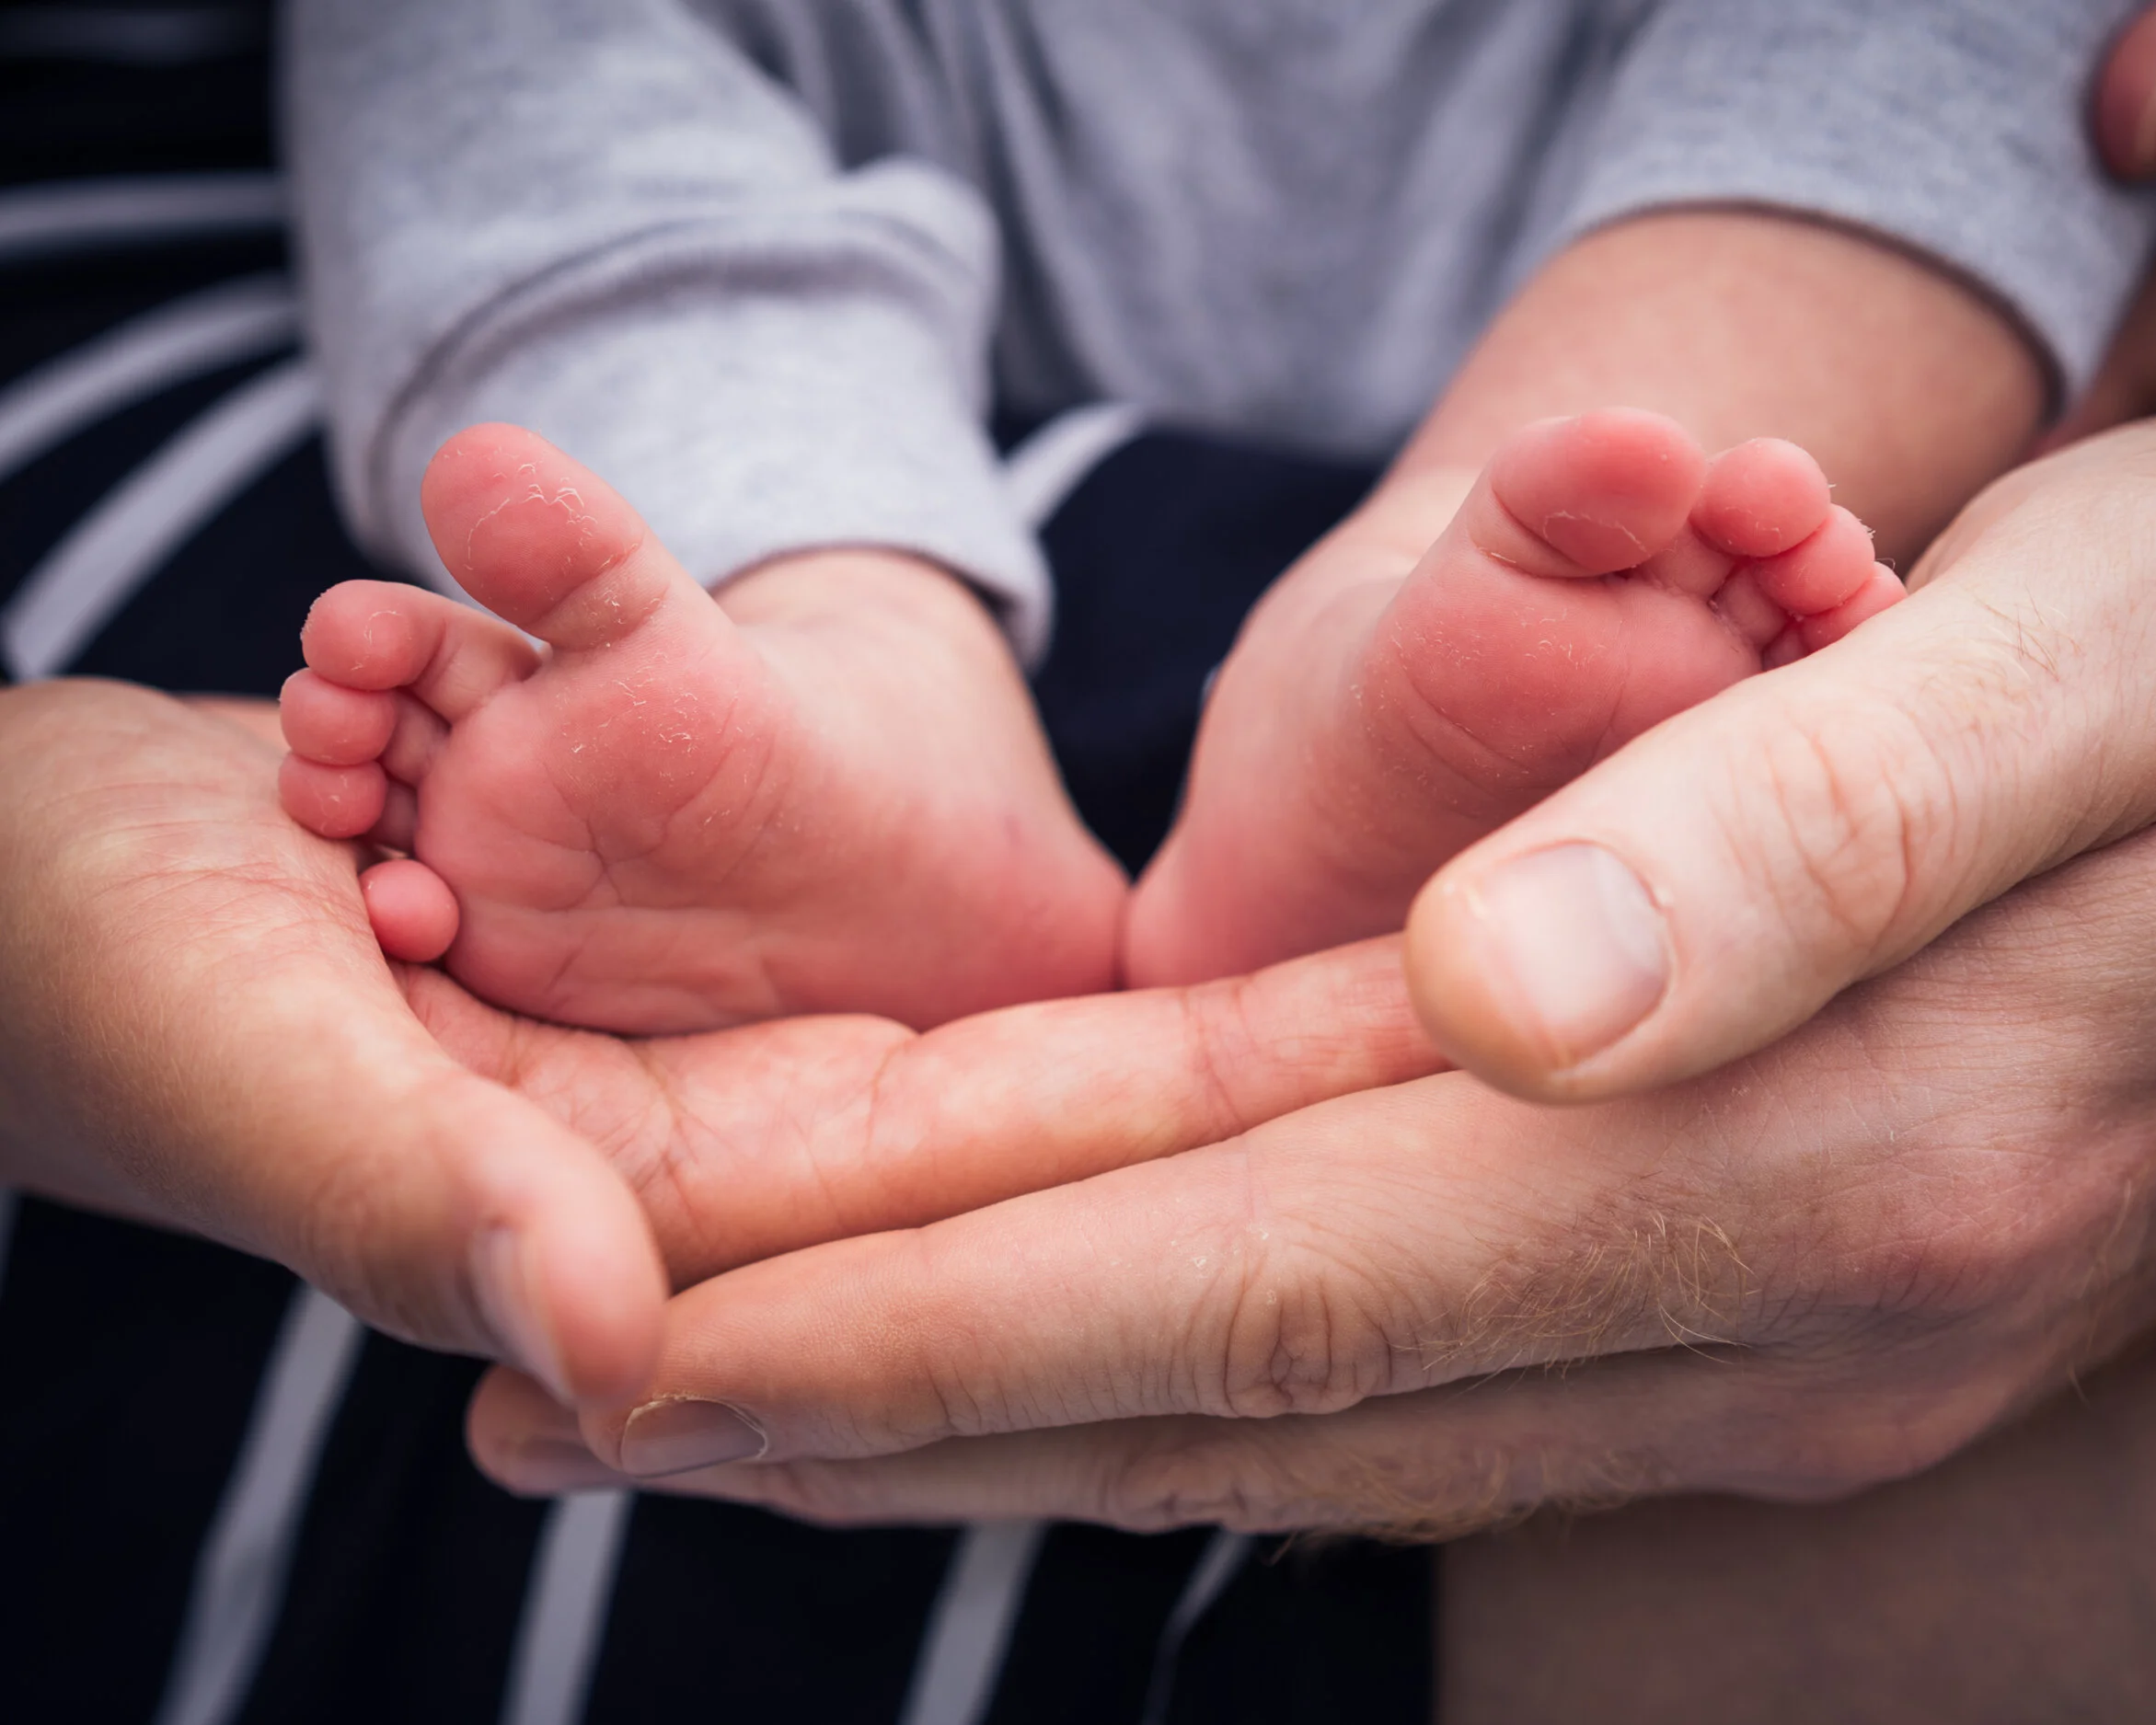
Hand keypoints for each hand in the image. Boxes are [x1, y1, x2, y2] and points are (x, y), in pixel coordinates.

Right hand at [0, 678, 1436, 1413]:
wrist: (69, 871)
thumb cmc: (113, 958)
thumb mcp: (240, 1050)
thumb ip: (411, 1199)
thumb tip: (616, 1353)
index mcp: (685, 1217)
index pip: (1025, 1202)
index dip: (1250, 1147)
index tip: (1488, 1092)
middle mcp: (775, 1173)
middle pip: (1114, 1136)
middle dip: (1340, 1084)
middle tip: (1596, 1016)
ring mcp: (782, 1086)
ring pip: (1081, 1074)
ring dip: (1287, 1042)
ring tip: (1518, 989)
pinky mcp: (754, 979)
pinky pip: (996, 1005)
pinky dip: (1162, 1002)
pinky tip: (1316, 1005)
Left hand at [466, 405, 2155, 1532]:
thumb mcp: (2098, 662)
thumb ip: (1800, 838)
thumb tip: (1508, 994)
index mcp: (1809, 1148)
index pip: (1257, 1269)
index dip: (926, 1315)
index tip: (641, 1326)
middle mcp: (1772, 1320)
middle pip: (1218, 1387)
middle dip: (866, 1402)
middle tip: (563, 1391)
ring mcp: (1769, 1357)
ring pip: (1277, 1417)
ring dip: (970, 1413)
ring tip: (706, 1402)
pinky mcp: (1765, 1324)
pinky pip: (1394, 1381)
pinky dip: (1157, 1377)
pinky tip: (1021, 1362)